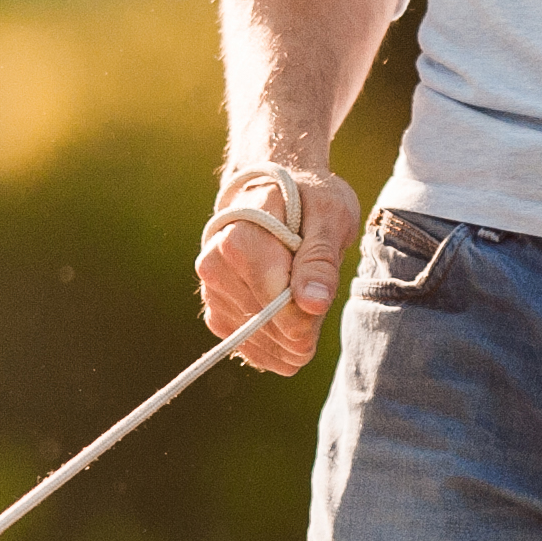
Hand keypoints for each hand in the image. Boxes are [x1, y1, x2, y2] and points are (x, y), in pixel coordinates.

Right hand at [200, 158, 362, 374]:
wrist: (273, 192)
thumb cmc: (306, 199)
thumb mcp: (329, 216)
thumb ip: (320, 260)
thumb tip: (312, 303)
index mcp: (239, 240)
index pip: (277, 305)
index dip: (311, 316)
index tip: (323, 298)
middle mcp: (215, 267)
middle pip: (270, 328)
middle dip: (304, 322)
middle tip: (315, 288)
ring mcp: (212, 292)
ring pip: (261, 344)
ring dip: (292, 335)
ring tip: (302, 294)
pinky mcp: (217, 311)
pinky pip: (250, 348)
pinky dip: (278, 346)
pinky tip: (291, 320)